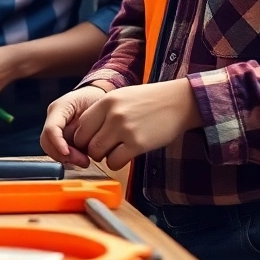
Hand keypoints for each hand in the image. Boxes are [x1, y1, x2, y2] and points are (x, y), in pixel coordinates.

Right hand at [41, 84, 109, 165]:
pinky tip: (81, 158)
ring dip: (66, 158)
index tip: (67, 153)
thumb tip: (81, 145)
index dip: (58, 143)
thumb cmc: (96, 99)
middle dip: (63, 155)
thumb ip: (87, 123)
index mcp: (58, 108)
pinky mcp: (60, 136)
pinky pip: (58, 151)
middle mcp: (53, 118)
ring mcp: (55, 128)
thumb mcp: (94, 106)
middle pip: (47, 142)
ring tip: (84, 160)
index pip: (51, 129)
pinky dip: (69, 157)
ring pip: (51, 149)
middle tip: (83, 161)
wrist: (96, 96)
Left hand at [70, 79, 201, 170]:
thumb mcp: (121, 96)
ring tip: (115, 151)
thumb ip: (102, 111)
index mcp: (106, 101)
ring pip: (97, 153)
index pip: (80, 126)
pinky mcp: (138, 144)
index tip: (90, 140)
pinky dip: (116, 163)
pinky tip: (125, 155)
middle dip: (90, 149)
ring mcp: (125, 129)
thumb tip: (85, 131)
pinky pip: (114, 162)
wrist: (179, 102)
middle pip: (85, 141)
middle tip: (101, 149)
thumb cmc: (150, 100)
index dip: (83, 137)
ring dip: (103, 157)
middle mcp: (113, 114)